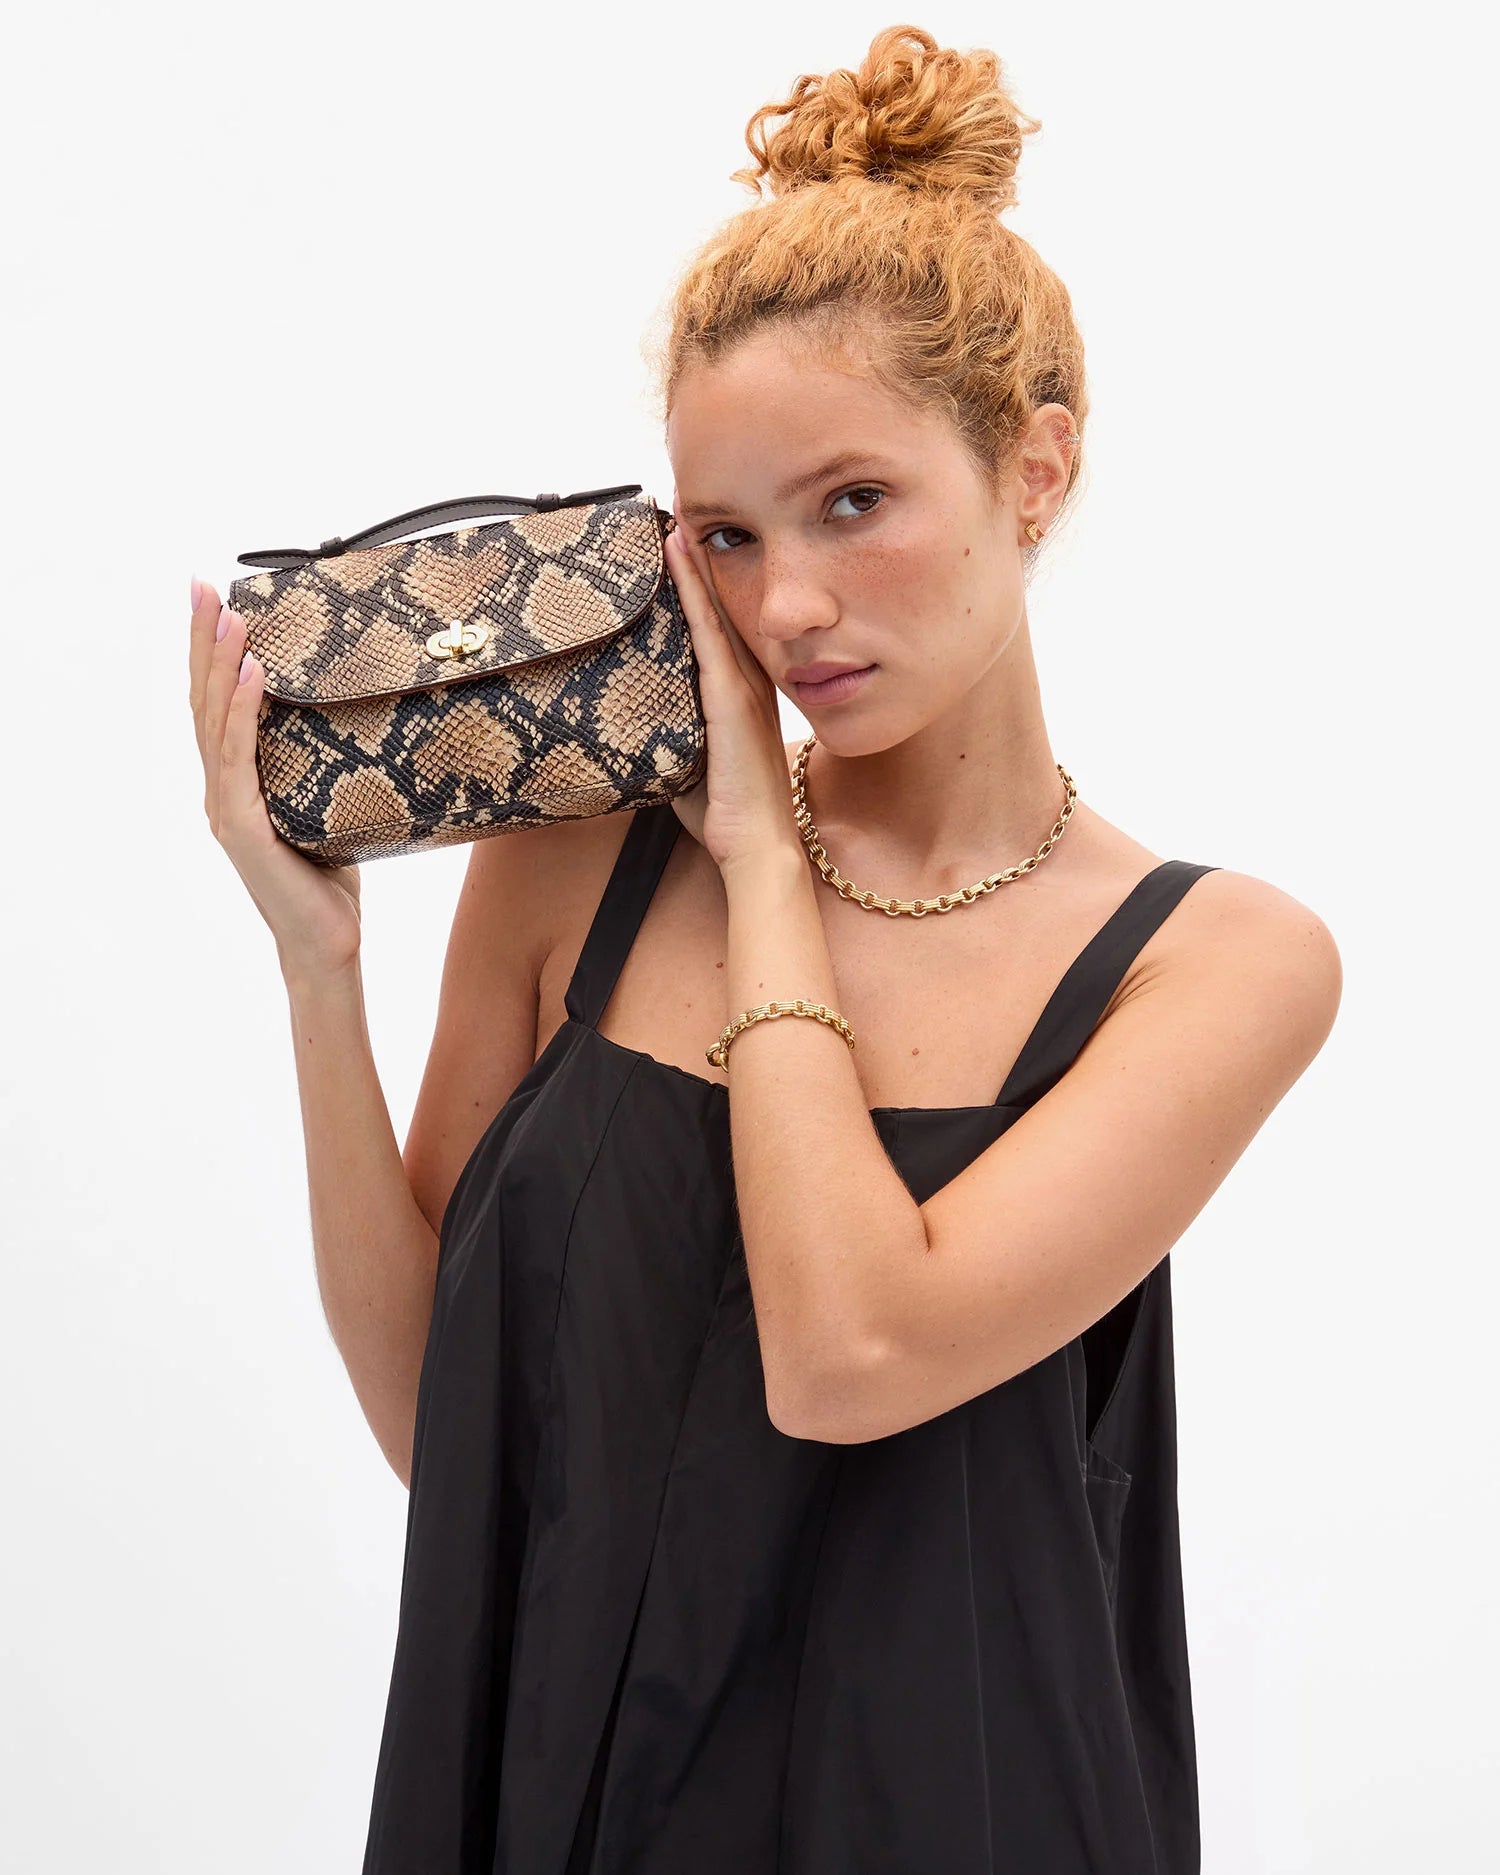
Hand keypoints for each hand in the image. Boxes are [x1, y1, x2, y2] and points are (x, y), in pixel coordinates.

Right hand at [188, 577, 362, 985]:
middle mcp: (221, 789)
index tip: (217, 597)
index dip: (213, 650)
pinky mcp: (240, 828)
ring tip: (231, 616)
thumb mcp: (331, 805)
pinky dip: (242, 714)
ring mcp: (225, 808)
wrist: (329, 945)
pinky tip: (252, 676)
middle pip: (204, 700)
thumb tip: (366, 713)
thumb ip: (327, 763)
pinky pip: (239, 760)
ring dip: (221, 664)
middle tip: (203, 585)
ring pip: (214, 722)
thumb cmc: (333, 879)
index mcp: (237, 781)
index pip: (217, 702)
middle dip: (204, 639)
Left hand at [663, 515, 798, 874]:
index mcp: (740, 693)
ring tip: (674, 510)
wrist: (759, 851)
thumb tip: (623, 724)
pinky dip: (692, 588)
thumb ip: (663, 736)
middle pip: (720, 603)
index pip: (718, 623)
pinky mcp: (730, 698)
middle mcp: (746, 679)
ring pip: (714, 605)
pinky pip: (708, 630)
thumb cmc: (726, 815)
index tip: (681, 537)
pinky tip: (678, 552)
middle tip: (676, 505)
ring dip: (694, 558)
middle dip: (700, 556)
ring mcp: (742, 686)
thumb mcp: (685, 763)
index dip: (701, 580)